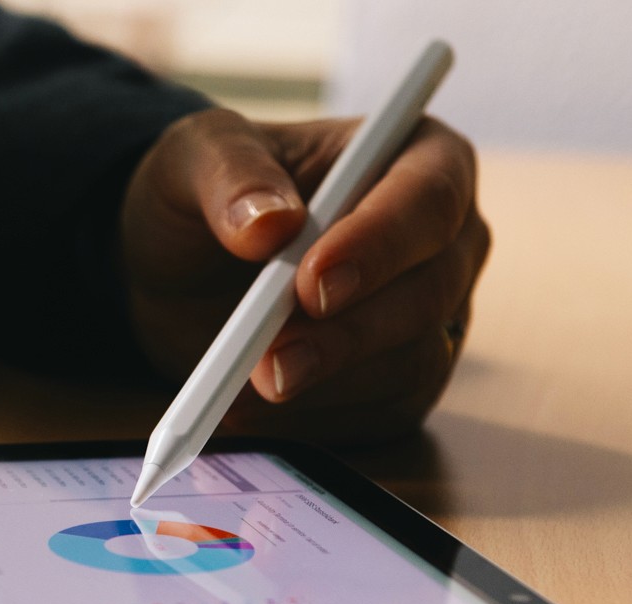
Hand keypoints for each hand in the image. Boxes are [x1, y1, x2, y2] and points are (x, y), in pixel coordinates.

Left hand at [120, 107, 489, 442]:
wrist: (185, 267)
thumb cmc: (213, 191)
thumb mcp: (197, 155)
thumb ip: (230, 175)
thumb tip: (268, 224)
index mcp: (420, 157)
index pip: (429, 199)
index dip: (379, 244)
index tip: (311, 283)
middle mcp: (446, 241)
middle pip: (431, 292)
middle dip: (348, 332)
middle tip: (271, 361)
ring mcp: (433, 318)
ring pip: (412, 363)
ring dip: (328, 383)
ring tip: (248, 385)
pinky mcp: (405, 382)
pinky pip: (384, 413)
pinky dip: (315, 420)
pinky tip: (251, 411)